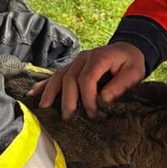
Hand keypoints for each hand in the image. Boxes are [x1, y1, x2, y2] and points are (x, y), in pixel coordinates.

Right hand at [27, 42, 145, 118]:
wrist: (127, 49)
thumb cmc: (131, 63)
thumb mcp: (134, 73)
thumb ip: (120, 85)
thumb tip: (103, 99)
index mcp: (99, 57)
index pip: (87, 79)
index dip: (87, 97)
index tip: (91, 113)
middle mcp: (83, 58)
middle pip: (69, 79)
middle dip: (67, 99)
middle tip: (68, 117)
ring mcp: (74, 62)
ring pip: (58, 76)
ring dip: (50, 92)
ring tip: (44, 108)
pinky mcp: (70, 67)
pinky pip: (55, 75)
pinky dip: (43, 84)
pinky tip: (32, 93)